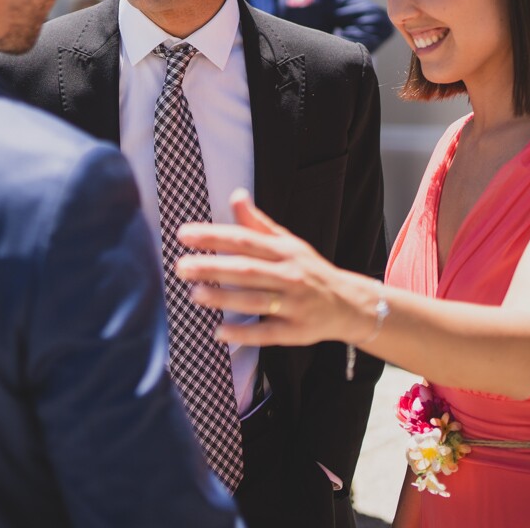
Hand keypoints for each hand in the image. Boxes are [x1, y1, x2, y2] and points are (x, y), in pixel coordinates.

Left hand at [176, 189, 369, 346]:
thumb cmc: (308, 270)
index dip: (213, 236)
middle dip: (212, 267)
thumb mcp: (288, 243)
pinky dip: (243, 333)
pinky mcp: (296, 331)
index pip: (244, 239)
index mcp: (284, 250)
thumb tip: (236, 195)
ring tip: (194, 294)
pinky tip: (219, 332)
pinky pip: (267, 333)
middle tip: (181, 267)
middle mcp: (290, 274)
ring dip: (224, 298)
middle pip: (247, 269)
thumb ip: (258, 224)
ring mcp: (294, 304)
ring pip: (256, 300)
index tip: (184, 235)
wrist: (348, 303)